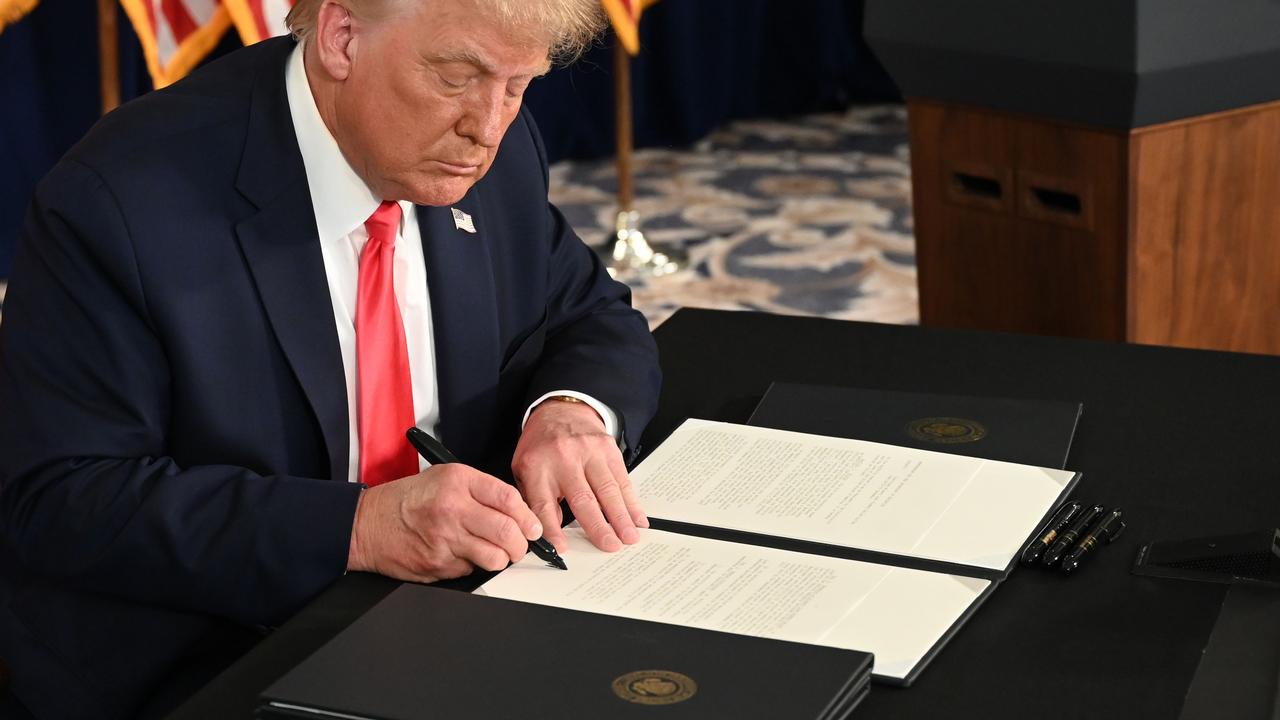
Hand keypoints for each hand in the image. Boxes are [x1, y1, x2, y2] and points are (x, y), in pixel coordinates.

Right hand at [346, 464, 542, 582]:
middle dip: (522, 544)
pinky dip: (474, 566)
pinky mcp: (438, 564)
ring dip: (502, 559)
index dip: (528, 517)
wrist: (367, 524)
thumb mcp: (444, 477)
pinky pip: (472, 570)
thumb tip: (518, 513)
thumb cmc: (407, 500)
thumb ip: (481, 490)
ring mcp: (445, 539)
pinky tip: (462, 555)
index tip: (533, 527)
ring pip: (495, 557)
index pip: (509, 499)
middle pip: (508, 532)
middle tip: (520, 545)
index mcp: (458, 481)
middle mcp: (453, 508)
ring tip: (495, 553)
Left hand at [511, 399, 648, 552]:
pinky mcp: (608, 449)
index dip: (553, 529)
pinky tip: (638, 518)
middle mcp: (564, 459)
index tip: (563, 549)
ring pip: (607, 489)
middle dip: (598, 526)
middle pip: (582, 498)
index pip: (543, 504)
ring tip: (629, 537)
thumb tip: (549, 533)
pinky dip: (631, 501)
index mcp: (537, 467)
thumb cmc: (541, 446)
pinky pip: (622, 479)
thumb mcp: (525, 470)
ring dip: (620, 516)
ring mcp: (588, 452)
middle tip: (610, 546)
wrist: (560, 409)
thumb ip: (535, 499)